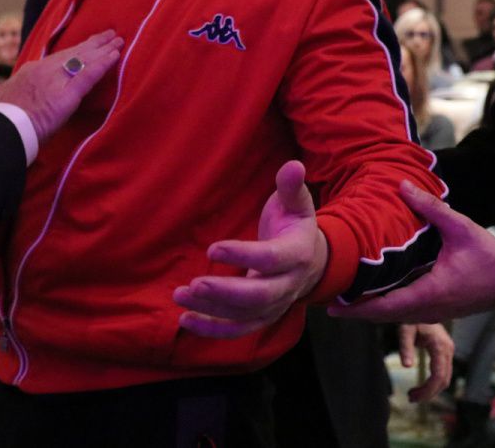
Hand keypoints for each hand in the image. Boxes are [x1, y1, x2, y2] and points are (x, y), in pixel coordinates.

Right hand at [0, 31, 122, 142]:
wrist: (1, 130)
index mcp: (30, 70)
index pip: (59, 57)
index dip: (76, 49)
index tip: (87, 44)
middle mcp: (45, 71)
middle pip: (75, 54)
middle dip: (94, 44)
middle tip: (110, 35)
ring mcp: (57, 81)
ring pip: (84, 61)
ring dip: (104, 51)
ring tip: (119, 42)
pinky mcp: (67, 96)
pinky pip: (89, 76)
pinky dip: (103, 65)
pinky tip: (115, 56)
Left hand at [172, 160, 328, 337]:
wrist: (314, 261)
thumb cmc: (295, 226)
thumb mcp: (297, 204)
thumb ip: (291, 187)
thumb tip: (293, 165)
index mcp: (296, 254)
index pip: (270, 259)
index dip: (242, 255)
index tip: (211, 249)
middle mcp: (288, 285)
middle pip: (258, 296)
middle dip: (225, 293)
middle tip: (194, 284)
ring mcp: (275, 305)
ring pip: (245, 316)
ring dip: (212, 311)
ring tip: (181, 296)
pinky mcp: (262, 317)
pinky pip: (238, 329)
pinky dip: (213, 329)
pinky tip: (185, 319)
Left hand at [330, 181, 494, 323]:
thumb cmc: (488, 256)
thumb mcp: (460, 228)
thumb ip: (431, 208)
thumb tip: (403, 186)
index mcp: (429, 293)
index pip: (386, 307)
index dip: (358, 308)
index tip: (334, 307)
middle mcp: (428, 309)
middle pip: (384, 317)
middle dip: (356, 312)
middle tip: (327, 304)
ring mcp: (433, 314)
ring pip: (394, 318)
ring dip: (369, 312)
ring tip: (343, 302)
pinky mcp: (437, 311)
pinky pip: (404, 314)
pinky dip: (384, 310)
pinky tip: (372, 299)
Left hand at [399, 322, 453, 402]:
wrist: (422, 304)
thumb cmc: (411, 316)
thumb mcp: (405, 329)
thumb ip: (406, 347)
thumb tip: (406, 366)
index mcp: (440, 346)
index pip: (438, 376)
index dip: (428, 390)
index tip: (413, 396)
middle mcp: (448, 350)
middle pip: (444, 380)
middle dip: (428, 393)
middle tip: (410, 398)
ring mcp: (448, 351)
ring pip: (445, 378)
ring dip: (431, 390)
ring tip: (413, 395)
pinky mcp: (445, 352)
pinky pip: (442, 372)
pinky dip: (433, 383)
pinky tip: (421, 387)